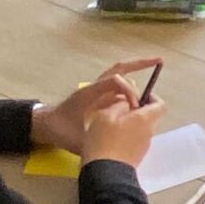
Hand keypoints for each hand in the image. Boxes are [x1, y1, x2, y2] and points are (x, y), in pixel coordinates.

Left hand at [33, 62, 162, 156]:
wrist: (45, 125)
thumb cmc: (60, 131)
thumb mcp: (77, 139)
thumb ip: (95, 141)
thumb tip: (116, 142)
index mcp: (90, 93)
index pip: (115, 81)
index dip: (129, 91)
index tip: (136, 107)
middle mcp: (94, 87)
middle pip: (119, 68)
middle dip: (139, 64)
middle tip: (159, 61)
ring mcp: (95, 89)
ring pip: (118, 73)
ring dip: (135, 70)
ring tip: (154, 69)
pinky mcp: (96, 94)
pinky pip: (116, 84)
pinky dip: (129, 83)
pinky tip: (140, 93)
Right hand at [80, 93, 166, 170]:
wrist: (105, 173)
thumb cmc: (103, 142)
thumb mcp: (104, 115)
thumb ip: (118, 104)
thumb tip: (126, 102)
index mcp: (144, 119)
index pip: (160, 104)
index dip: (151, 97)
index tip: (138, 96)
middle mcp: (149, 132)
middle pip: (150, 117)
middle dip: (137, 111)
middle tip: (119, 109)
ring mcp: (144, 147)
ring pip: (142, 129)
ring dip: (131, 124)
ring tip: (111, 124)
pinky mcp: (136, 157)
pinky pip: (135, 141)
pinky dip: (127, 137)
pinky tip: (110, 139)